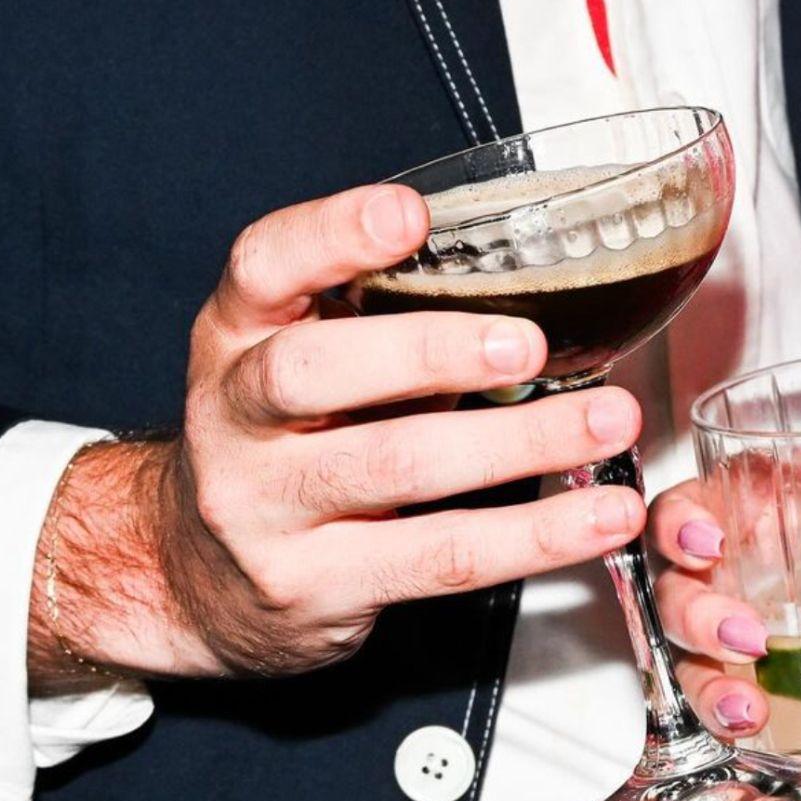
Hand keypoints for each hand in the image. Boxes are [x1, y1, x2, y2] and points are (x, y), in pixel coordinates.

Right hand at [28, 182, 645, 685]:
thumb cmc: (278, 446)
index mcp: (235, 336)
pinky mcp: (314, 584)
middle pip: (310, 371)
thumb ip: (377, 325)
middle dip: (428, 351)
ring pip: (393, 468)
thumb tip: (528, 292)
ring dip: (518, 443)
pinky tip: (595, 517)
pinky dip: (532, 536)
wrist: (195, 577)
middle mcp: (234, 417)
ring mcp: (263, 508)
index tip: (410, 216)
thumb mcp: (297, 365)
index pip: (262, 267)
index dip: (332, 236)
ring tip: (606, 423)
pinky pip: (439, 558)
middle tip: (526, 344)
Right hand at [648, 479, 800, 739]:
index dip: (680, 527)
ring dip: (713, 693)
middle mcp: (724, 573)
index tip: (707, 543)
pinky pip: (732, 715)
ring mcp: (728, 635)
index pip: (683, 510)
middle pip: (674, 598)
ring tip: (751, 717)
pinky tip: (800, 761)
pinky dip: (756, 742)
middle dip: (699, 620)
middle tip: (750, 640)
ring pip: (689, 666)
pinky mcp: (748, 685)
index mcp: (743, 509)